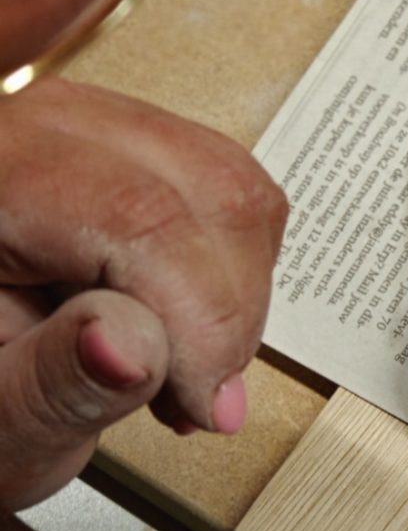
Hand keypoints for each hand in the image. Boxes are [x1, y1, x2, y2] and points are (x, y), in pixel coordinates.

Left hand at [0, 78, 286, 509]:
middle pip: (207, 191)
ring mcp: (105, 129)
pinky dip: (236, 276)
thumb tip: (131, 347)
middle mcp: (46, 130)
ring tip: (185, 371)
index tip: (205, 401)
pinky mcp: (148, 148)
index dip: (199, 314)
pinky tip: (189, 329)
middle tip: (196, 399)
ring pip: (235, 190)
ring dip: (237, 300)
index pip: (139, 215)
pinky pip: (235, 195)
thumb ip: (53, 383)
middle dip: (226, 313)